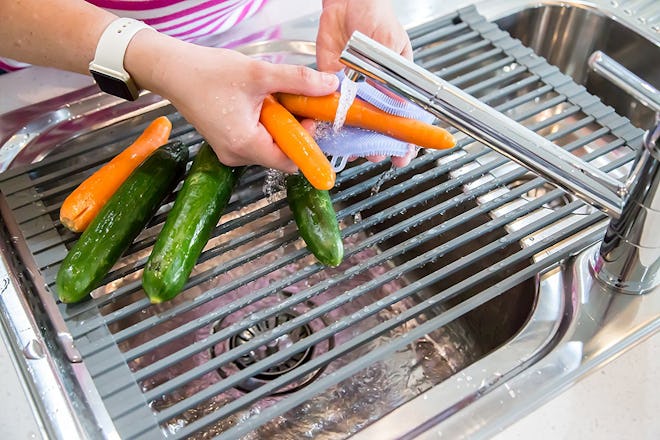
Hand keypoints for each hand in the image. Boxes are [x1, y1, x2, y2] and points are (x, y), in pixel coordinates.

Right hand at [126, 31, 338, 172]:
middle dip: (292, 129)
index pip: (290, 161)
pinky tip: (258, 103)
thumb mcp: (260, 73)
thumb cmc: (207, 73)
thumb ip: (298, 80)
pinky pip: (257, 140)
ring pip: (270, 146)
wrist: (173, 71)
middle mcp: (236, 155)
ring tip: (268, 98)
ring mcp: (230, 151)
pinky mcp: (227, 143)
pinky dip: (265, 124)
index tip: (310, 117)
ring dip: (278, 124)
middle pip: (281, 154)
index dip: (306, 141)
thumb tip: (329, 85)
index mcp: (244, 145)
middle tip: (291, 101)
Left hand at [316, 0, 415, 167]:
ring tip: (354, 153)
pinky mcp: (332, 85)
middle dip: (378, 145)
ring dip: (354, 140)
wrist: (346, 2)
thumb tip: (396, 103)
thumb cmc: (375, 16)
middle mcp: (374, 91)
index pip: (404, 117)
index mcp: (396, 83)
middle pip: (378, 125)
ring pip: (355, 122)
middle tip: (376, 157)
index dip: (405, 138)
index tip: (404, 154)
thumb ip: (391, 74)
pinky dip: (332, 124)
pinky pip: (332, 109)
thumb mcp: (391, 46)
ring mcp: (353, 90)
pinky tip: (333, 137)